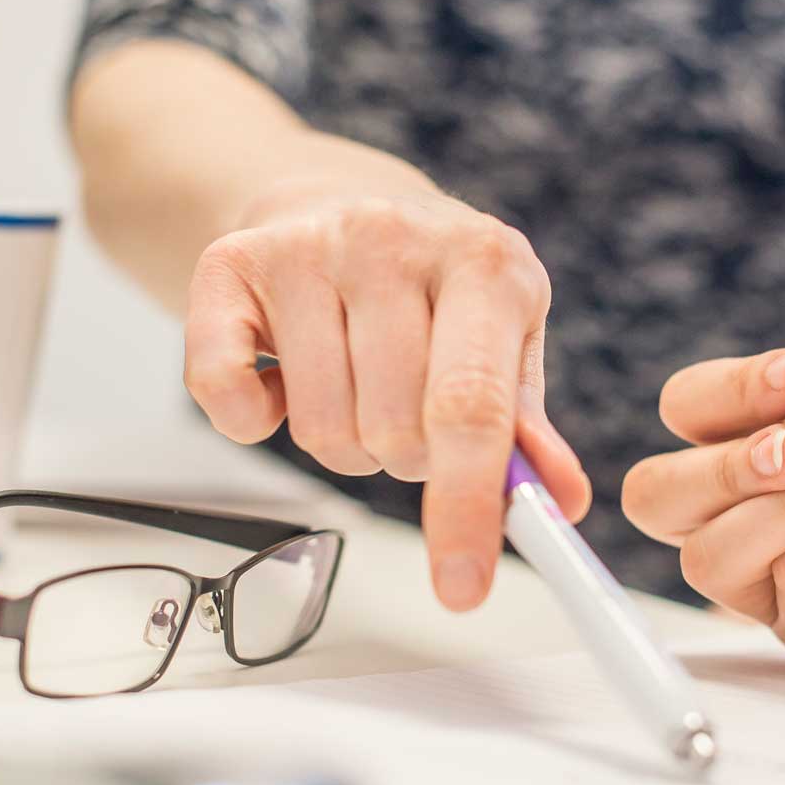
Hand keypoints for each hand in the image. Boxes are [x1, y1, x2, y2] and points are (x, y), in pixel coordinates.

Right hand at [181, 132, 589, 609]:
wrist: (335, 197)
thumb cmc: (432, 290)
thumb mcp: (503, 339)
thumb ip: (525, 426)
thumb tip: (560, 502)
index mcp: (484, 261)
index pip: (472, 405)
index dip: (467, 506)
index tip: (462, 587)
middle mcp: (393, 239)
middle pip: (394, 431)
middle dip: (403, 457)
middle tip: (404, 411)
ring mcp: (308, 245)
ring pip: (320, 429)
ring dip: (341, 442)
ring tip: (352, 384)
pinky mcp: (229, 262)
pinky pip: (224, 396)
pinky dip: (251, 421)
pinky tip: (281, 378)